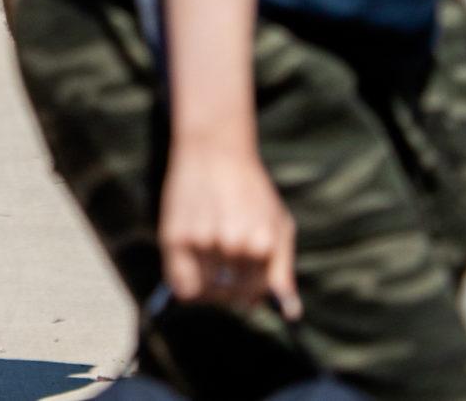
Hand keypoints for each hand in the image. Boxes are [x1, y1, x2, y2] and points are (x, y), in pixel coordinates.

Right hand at [159, 138, 299, 319]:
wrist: (213, 150)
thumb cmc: (250, 191)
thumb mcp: (279, 225)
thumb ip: (283, 271)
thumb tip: (291, 314)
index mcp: (264, 245)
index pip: (252, 295)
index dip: (245, 294)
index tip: (238, 284)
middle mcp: (234, 245)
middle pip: (228, 295)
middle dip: (225, 290)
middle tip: (219, 271)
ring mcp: (203, 241)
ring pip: (204, 292)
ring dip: (204, 284)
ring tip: (205, 259)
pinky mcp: (175, 236)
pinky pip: (179, 284)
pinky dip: (184, 285)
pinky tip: (188, 267)